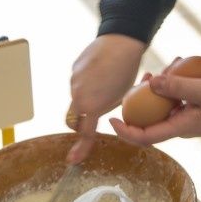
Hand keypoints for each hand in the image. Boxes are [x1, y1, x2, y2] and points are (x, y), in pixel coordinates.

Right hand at [67, 34, 145, 162]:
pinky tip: (101, 73)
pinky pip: (78, 82)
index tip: (74, 160)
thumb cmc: (127, 71)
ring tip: (106, 85)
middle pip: (73, 119)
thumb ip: (104, 109)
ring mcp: (73, 80)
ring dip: (86, 98)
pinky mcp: (74, 68)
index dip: (81, 148)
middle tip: (94, 117)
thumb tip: (96, 117)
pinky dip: (86, 83)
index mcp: (91, 106)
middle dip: (80, 123)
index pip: (84, 132)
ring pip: (76, 98)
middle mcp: (77, 95)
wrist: (122, 41)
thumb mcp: (121, 98)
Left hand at [109, 69, 200, 145]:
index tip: (111, 119)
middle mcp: (182, 127)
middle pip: (152, 118)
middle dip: (144, 98)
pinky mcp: (198, 112)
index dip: (125, 131)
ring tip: (171, 65)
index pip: (145, 137)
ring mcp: (190, 119)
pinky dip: (176, 86)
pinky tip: (183, 68)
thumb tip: (150, 83)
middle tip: (146, 76)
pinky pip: (179, 100)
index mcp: (181, 128)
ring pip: (166, 106)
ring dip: (162, 88)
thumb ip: (177, 86)